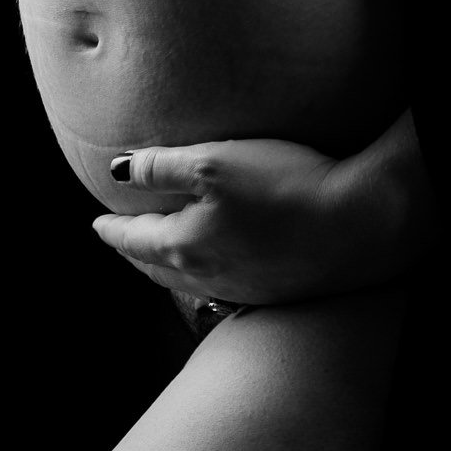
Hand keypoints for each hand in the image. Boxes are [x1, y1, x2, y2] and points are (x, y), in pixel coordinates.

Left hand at [90, 113, 438, 307]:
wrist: (354, 228)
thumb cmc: (284, 187)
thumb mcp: (216, 161)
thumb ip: (163, 166)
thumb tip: (120, 171)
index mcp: (183, 245)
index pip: (133, 238)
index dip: (112, 229)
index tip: (96, 224)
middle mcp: (205, 276)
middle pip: (155, 265)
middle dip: (134, 251)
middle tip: (121, 239)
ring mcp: (239, 289)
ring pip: (186, 280)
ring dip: (165, 266)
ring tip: (159, 251)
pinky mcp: (271, 290)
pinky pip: (218, 286)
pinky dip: (200, 274)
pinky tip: (214, 264)